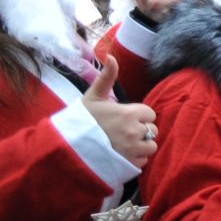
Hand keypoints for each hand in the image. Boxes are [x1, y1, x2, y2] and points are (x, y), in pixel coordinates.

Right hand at [82, 56, 158, 170]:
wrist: (69, 144)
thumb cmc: (81, 118)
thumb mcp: (93, 96)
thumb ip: (107, 77)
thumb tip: (111, 56)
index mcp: (128, 113)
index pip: (150, 113)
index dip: (140, 115)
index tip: (126, 117)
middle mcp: (134, 131)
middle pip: (152, 130)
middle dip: (141, 130)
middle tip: (123, 130)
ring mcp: (133, 149)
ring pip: (150, 146)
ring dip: (141, 145)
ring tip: (124, 142)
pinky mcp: (130, 164)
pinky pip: (143, 161)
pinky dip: (135, 158)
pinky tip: (122, 153)